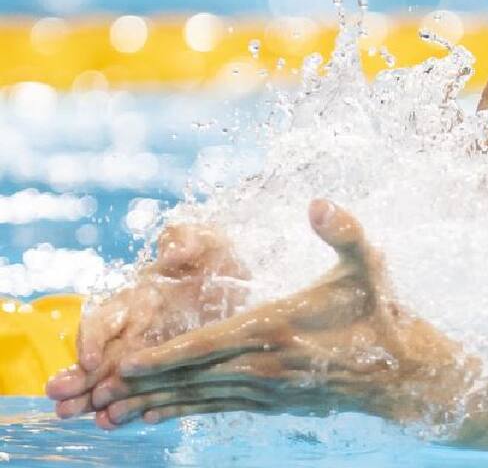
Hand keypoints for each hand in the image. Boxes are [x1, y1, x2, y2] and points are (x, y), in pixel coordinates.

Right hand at [45, 222, 247, 423]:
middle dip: (80, 379)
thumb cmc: (222, 257)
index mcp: (139, 297)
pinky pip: (147, 388)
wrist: (251, 281)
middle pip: (102, 355)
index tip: (89, 360)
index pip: (105, 318)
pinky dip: (129, 404)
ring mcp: (152, 350)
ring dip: (95, 396)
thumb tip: (169, 251)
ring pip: (116, 376)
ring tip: (77, 416)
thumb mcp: (208, 240)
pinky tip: (113, 421)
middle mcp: (138, 326)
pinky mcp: (173, 366)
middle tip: (62, 403)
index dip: (92, 339)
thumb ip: (184, 239)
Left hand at [90, 199, 471, 428]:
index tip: (126, 363)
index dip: (167, 355)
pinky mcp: (273, 403)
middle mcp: (269, 366)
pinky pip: (216, 408)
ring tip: (105, 413)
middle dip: (140, 386)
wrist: (406, 370)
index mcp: (281, 328)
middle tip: (90, 397)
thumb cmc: (381, 311)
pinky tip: (152, 415)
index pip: (212, 343)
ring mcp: (269, 390)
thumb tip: (318, 202)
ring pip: (198, 397)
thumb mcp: (369, 264)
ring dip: (151, 404)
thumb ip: (344, 231)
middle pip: (192, 377)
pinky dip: (180, 411)